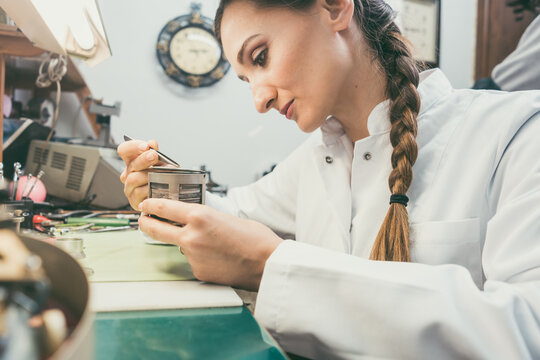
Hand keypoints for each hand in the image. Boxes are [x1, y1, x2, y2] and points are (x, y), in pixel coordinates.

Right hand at [117, 138, 160, 209]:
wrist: (166, 195)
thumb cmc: (160, 177)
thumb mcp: (160, 163)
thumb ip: (155, 152)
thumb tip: (152, 143)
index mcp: (132, 161)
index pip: (124, 150)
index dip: (133, 146)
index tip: (145, 146)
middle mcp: (128, 174)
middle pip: (131, 165)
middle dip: (144, 159)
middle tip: (154, 155)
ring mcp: (129, 188)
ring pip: (133, 179)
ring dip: (148, 175)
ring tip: (160, 173)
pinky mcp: (134, 201)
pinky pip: (139, 193)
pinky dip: (150, 188)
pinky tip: (158, 186)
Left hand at [138, 198, 282, 290]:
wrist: (267, 263)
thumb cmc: (255, 238)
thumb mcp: (226, 217)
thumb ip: (205, 218)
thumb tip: (194, 222)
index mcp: (200, 216)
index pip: (163, 207)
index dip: (150, 205)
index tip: (146, 205)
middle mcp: (191, 236)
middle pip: (155, 229)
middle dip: (146, 223)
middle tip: (144, 220)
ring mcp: (192, 256)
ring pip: (178, 246)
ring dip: (185, 243)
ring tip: (211, 244)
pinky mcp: (198, 272)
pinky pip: (192, 261)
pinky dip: (200, 258)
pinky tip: (217, 256)